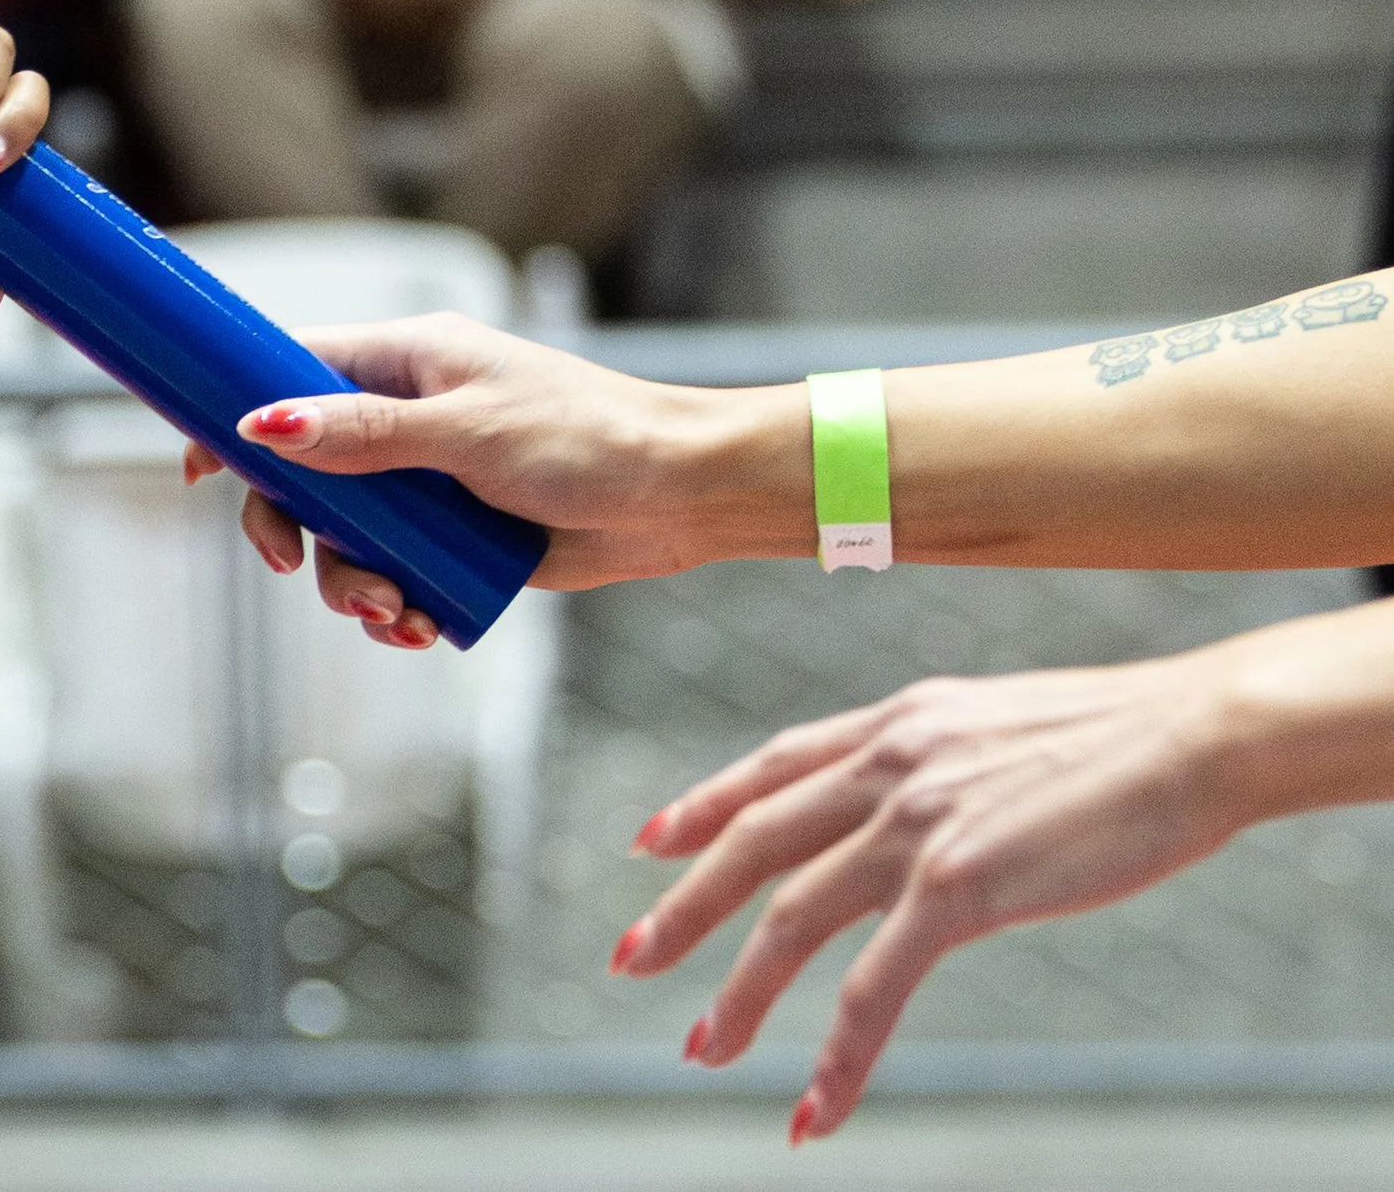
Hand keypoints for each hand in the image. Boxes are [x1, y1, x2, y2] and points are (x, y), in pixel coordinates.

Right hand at [184, 314, 812, 646]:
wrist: (681, 497)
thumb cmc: (588, 437)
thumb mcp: (467, 431)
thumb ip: (365, 434)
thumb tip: (265, 422)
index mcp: (405, 364)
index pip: (291, 370)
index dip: (235, 411)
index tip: (196, 465)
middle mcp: (406, 421)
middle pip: (302, 472)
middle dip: (294, 527)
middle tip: (292, 566)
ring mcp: (427, 483)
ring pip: (344, 538)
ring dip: (351, 585)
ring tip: (395, 613)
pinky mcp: (455, 541)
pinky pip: (392, 575)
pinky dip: (393, 606)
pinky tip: (420, 627)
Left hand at [614, 654, 1253, 1144]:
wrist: (1198, 733)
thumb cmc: (1125, 734)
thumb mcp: (1002, 724)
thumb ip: (942, 759)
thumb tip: (926, 798)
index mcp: (897, 722)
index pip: (772, 764)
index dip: (703, 805)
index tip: (650, 842)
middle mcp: (888, 764)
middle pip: (752, 845)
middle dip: (682, 908)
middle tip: (629, 960)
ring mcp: (916, 825)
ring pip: (791, 919)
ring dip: (739, 993)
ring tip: (704, 1049)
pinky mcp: (958, 886)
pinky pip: (874, 988)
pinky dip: (837, 1053)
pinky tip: (817, 1105)